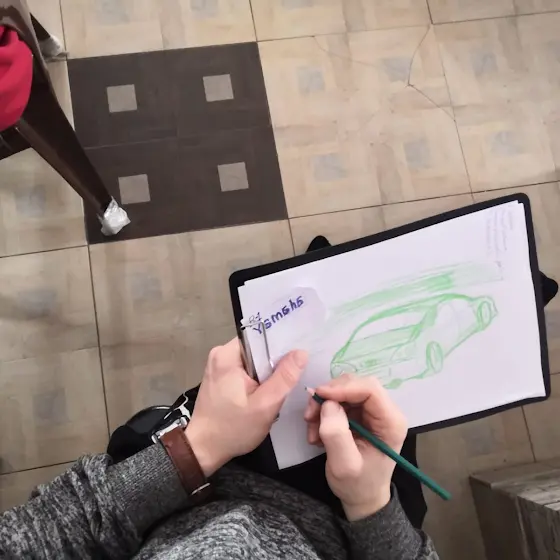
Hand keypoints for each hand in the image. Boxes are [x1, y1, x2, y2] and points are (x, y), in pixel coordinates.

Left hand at [186, 338, 307, 476]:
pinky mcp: (220, 377)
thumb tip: (301, 352)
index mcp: (228, 355)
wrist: (204, 449)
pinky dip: (258, 378)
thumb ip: (284, 377)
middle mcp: (221, 354)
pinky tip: (269, 390)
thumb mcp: (265, 405)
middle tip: (298, 372)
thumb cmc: (233, 428)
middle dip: (277, 360)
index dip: (283, 344)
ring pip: (254, 360)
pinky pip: (246, 369)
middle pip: (258, 349)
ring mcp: (219, 365)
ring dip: (268, 372)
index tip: (301, 354)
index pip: (261, 337)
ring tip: (286, 382)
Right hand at [304, 374, 407, 520]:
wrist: (361, 497)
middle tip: (310, 415)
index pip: (370, 389)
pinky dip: (323, 412)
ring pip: (344, 390)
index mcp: (391, 422)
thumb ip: (336, 434)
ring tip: (312, 430)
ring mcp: (371, 411)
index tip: (318, 395)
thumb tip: (328, 404)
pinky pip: (338, 400)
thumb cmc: (357, 485)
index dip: (343, 387)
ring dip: (323, 405)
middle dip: (329, 396)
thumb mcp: (344, 465)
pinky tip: (317, 432)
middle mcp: (385, 411)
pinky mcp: (359, 413)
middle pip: (356, 384)